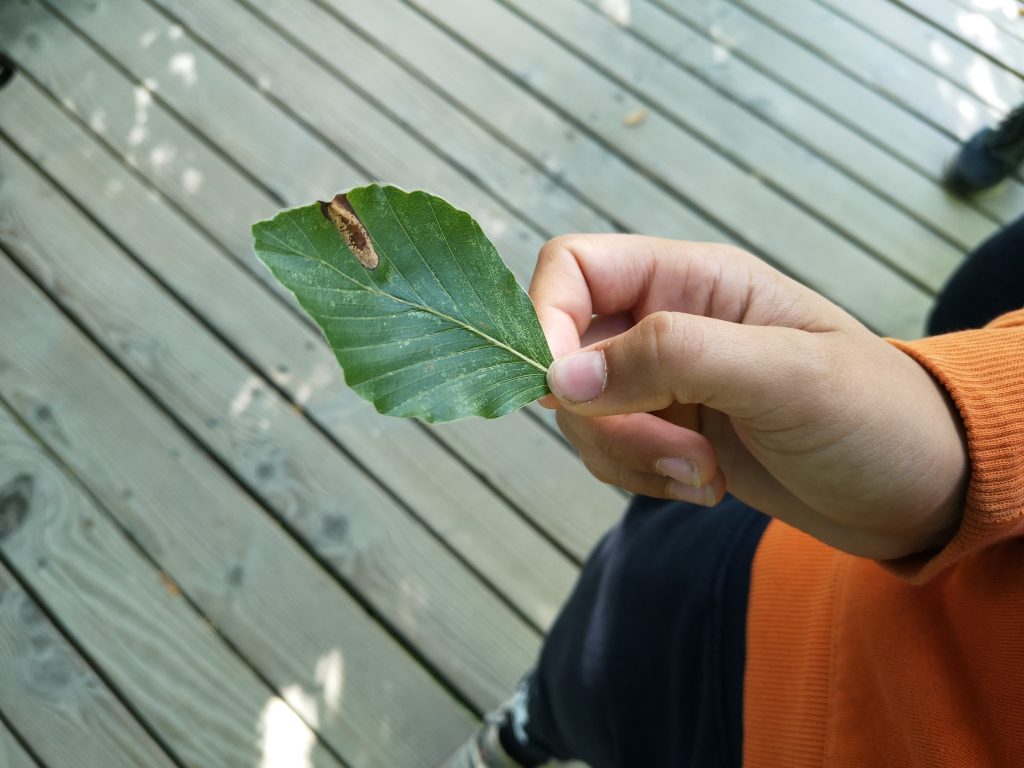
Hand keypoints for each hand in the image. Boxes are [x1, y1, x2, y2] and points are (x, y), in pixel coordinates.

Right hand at [530, 235, 968, 558]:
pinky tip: (703, 487)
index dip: (544, 319)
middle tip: (679, 454)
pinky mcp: (666, 433)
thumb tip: (557, 378)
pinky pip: (608, 452)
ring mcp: (662, 382)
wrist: (917, 490)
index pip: (573, 268)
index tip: (561, 390)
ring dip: (626, 456)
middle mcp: (666, 322)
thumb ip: (670, 359)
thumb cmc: (872, 414)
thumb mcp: (781, 375)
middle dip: (604, 417)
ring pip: (580, 413)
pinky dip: (639, 479)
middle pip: (566, 352)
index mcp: (691, 278)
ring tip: (704, 476)